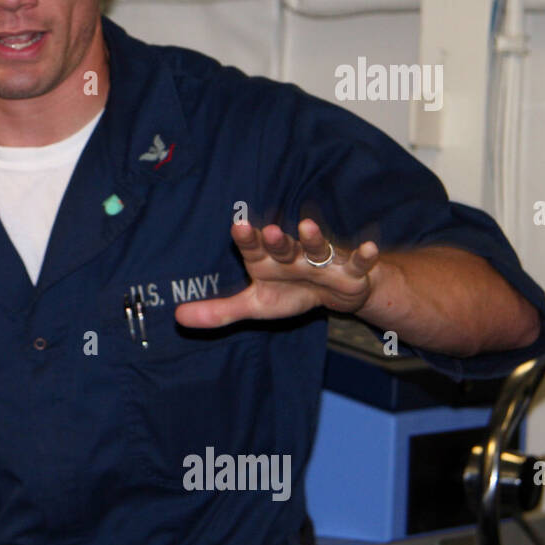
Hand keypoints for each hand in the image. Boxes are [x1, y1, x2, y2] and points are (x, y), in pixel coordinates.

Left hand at [176, 217, 380, 328]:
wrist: (335, 292)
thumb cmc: (291, 291)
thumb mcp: (256, 305)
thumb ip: (219, 311)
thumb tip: (177, 317)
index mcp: (268, 261)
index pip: (254, 249)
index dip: (247, 239)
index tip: (238, 227)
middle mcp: (294, 255)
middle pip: (284, 246)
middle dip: (278, 239)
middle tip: (270, 230)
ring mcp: (323, 261)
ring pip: (318, 247)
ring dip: (315, 238)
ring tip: (308, 226)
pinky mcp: (351, 271)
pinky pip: (358, 263)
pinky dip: (363, 257)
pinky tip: (367, 249)